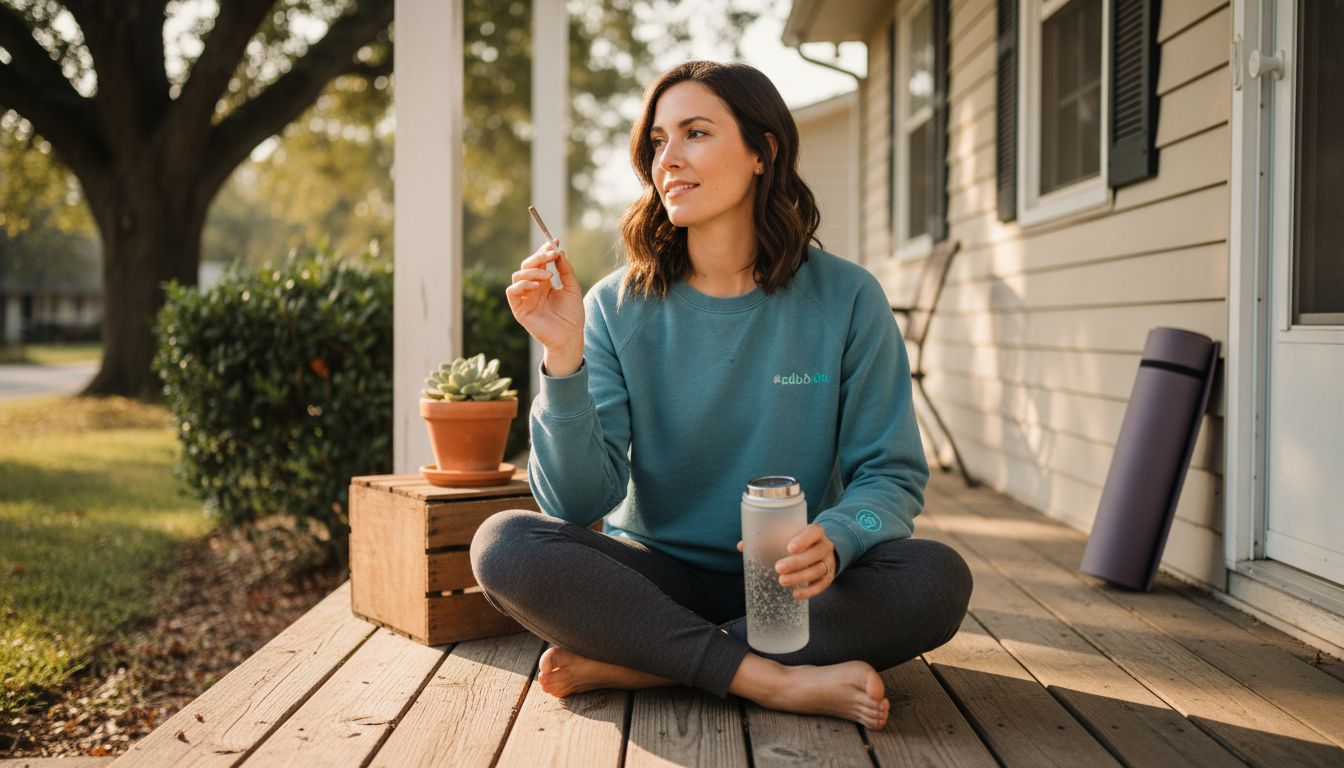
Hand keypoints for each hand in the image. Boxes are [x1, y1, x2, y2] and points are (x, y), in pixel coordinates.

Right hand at [506, 239, 584, 360]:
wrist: (570, 338)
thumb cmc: (572, 316)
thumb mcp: (572, 288)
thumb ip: (566, 270)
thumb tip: (559, 252)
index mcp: (544, 283)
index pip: (540, 262)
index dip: (545, 251)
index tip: (555, 242)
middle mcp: (532, 288)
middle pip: (527, 265)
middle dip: (539, 257)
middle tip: (551, 254)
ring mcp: (525, 298)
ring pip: (518, 275)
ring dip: (532, 271)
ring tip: (549, 276)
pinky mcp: (519, 309)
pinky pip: (512, 291)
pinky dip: (522, 285)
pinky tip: (537, 286)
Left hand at [736, 523, 836, 599]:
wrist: (821, 551)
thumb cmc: (798, 542)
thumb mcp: (788, 537)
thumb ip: (767, 540)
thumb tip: (742, 546)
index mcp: (815, 532)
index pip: (813, 532)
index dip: (803, 540)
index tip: (789, 548)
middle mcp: (825, 546)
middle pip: (815, 554)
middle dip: (797, 562)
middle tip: (778, 568)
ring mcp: (829, 562)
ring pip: (818, 570)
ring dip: (800, 577)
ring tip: (782, 581)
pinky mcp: (828, 578)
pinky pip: (821, 586)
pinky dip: (809, 592)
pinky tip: (795, 594)